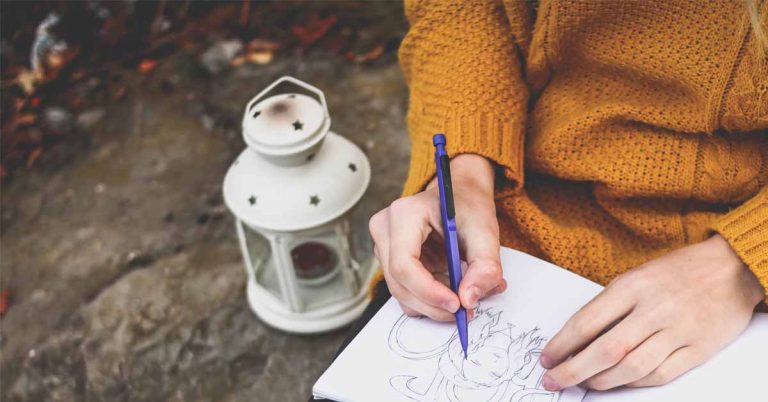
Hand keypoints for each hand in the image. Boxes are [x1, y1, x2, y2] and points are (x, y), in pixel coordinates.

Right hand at [368, 154, 505, 320]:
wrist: (460, 194)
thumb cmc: (468, 207)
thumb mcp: (485, 232)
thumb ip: (484, 266)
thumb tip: (469, 299)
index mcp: (404, 214)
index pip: (404, 264)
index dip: (428, 291)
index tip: (457, 305)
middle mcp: (385, 229)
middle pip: (399, 283)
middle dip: (433, 305)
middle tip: (465, 311)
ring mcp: (383, 245)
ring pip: (400, 291)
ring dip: (432, 304)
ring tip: (463, 295)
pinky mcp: (389, 258)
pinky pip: (404, 289)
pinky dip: (428, 298)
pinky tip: (449, 288)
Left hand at [540, 235, 764, 390]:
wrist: (732, 268)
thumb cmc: (677, 271)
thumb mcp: (637, 276)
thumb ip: (610, 305)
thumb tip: (576, 338)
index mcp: (632, 286)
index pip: (586, 322)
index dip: (562, 344)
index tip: (546, 358)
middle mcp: (654, 309)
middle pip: (606, 350)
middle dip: (573, 370)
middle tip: (554, 380)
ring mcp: (678, 330)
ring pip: (631, 367)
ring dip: (602, 381)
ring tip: (585, 383)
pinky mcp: (698, 348)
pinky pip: (660, 374)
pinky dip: (636, 383)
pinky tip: (620, 382)